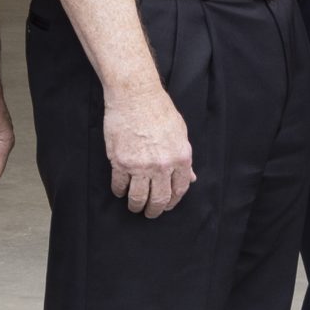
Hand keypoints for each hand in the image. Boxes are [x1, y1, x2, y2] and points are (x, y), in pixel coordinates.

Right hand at [104, 83, 194, 216]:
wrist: (135, 96)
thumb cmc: (159, 110)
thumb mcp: (180, 133)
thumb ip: (184, 159)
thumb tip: (189, 177)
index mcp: (180, 158)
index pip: (180, 189)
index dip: (173, 201)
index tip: (167, 206)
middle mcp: (162, 165)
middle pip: (159, 198)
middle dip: (155, 210)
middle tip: (150, 213)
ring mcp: (140, 165)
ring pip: (138, 197)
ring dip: (136, 206)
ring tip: (134, 207)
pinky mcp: (121, 162)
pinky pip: (120, 185)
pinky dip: (120, 191)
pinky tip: (120, 191)